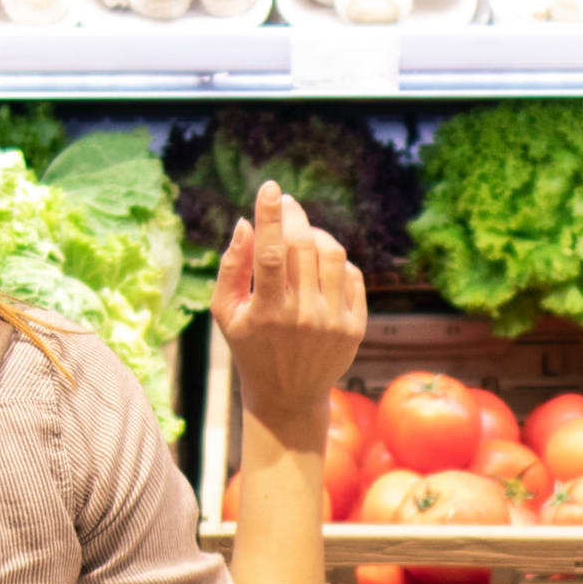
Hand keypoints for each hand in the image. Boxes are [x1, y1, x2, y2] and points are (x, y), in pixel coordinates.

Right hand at [212, 181, 365, 444]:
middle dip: (294, 216)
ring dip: (316, 234)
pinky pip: (352, 274)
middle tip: (285, 203)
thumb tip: (246, 222)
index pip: (270, 254)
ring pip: (333, 254)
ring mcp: (334, 322)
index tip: (270, 188)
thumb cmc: (250, 346)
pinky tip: (320, 265)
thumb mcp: (227, 313)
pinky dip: (336, 260)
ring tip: (302, 235)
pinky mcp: (356, 326)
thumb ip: (231, 267)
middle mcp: (303, 317)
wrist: (288, 395)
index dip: (270, 216)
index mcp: (266, 313)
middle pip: (304, 246)